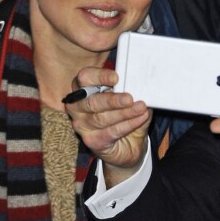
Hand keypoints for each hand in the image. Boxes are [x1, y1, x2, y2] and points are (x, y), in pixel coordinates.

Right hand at [65, 66, 152, 184]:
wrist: (127, 144)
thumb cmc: (124, 113)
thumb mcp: (129, 98)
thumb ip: (132, 90)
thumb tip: (141, 85)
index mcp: (85, 88)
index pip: (85, 78)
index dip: (99, 76)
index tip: (116, 78)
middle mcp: (78, 106)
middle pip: (92, 101)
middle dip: (112, 100)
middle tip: (129, 98)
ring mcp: (82, 125)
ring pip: (102, 118)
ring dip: (124, 113)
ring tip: (141, 108)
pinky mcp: (92, 140)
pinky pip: (111, 132)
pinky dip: (128, 124)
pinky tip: (140, 118)